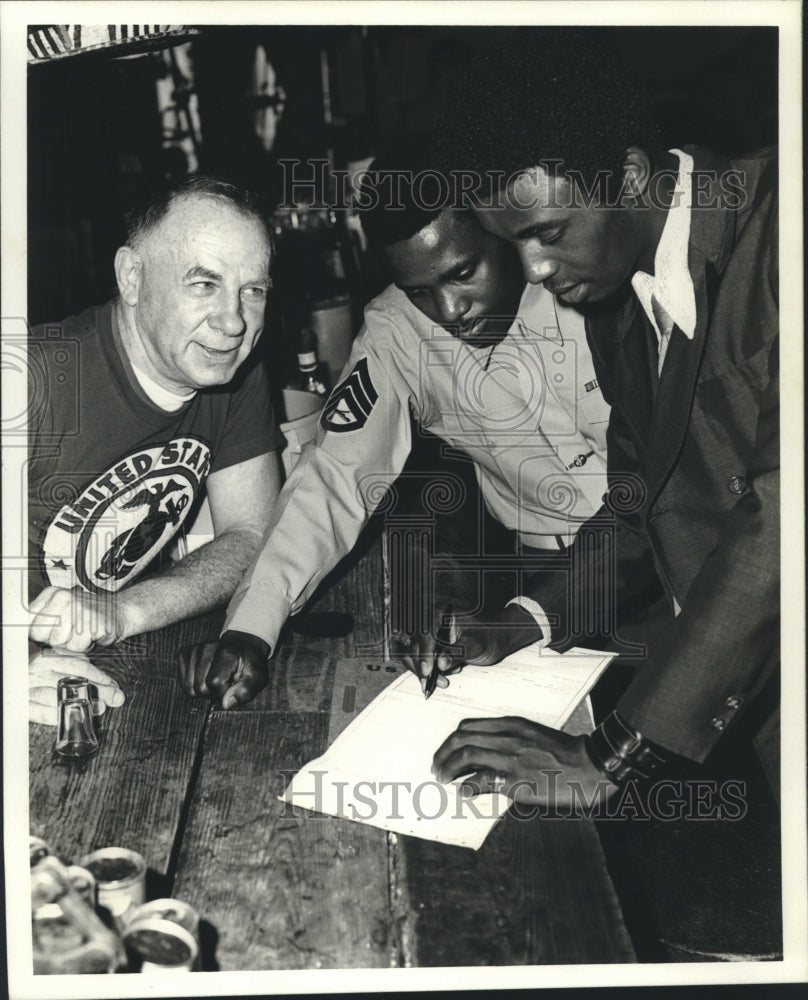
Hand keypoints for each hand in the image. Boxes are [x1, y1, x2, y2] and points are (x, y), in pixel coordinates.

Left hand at [29, 586, 134, 653]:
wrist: (121, 611)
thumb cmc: (89, 615)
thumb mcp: (62, 610)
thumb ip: (41, 619)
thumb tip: (18, 633)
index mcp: (52, 593)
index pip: (28, 622)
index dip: (38, 632)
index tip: (50, 632)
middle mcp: (63, 598)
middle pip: (39, 634)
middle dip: (53, 638)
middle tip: (69, 631)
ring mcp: (77, 609)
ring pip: (57, 642)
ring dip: (70, 643)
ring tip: (82, 633)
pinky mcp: (90, 623)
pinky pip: (75, 647)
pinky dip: (84, 646)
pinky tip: (91, 636)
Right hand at [29, 648, 125, 725]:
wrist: (10, 676)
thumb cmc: (37, 668)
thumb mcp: (55, 658)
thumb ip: (74, 662)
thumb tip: (103, 677)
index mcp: (47, 657)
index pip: (79, 666)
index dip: (99, 676)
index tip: (114, 685)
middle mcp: (36, 671)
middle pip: (73, 682)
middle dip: (97, 691)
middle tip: (115, 698)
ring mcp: (28, 689)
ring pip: (58, 696)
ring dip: (82, 704)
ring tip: (101, 708)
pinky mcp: (21, 706)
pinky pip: (40, 712)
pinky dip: (59, 716)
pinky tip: (74, 718)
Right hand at [178, 630, 270, 708]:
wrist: (241, 646)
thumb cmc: (249, 665)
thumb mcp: (257, 678)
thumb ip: (245, 691)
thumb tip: (226, 704)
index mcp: (227, 652)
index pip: (214, 683)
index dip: (223, 691)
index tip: (232, 685)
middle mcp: (207, 647)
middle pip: (199, 687)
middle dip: (212, 692)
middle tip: (224, 682)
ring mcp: (194, 649)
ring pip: (188, 688)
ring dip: (202, 689)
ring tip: (215, 678)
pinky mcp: (185, 653)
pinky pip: (182, 682)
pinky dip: (193, 684)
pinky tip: (205, 675)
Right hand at [391, 604, 541, 693]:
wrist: (496, 640)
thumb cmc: (490, 637)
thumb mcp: (476, 645)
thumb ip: (458, 653)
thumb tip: (440, 663)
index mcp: (442, 614)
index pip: (425, 633)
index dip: (425, 652)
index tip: (429, 670)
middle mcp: (432, 623)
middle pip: (413, 644)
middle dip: (421, 665)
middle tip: (429, 683)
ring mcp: (429, 635)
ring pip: (413, 654)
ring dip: (422, 671)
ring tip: (443, 682)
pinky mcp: (430, 647)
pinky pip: (420, 660)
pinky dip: (427, 672)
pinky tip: (445, 677)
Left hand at [431, 716, 618, 810]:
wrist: (588, 764)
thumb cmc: (562, 751)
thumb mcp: (531, 735)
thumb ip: (506, 740)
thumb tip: (483, 757)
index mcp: (510, 724)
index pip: (468, 727)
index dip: (450, 741)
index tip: (445, 753)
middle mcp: (507, 737)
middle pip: (462, 739)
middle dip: (443, 753)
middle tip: (437, 768)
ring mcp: (511, 757)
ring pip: (467, 755)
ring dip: (448, 767)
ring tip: (442, 778)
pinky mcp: (517, 779)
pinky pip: (484, 779)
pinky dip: (468, 785)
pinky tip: (463, 791)